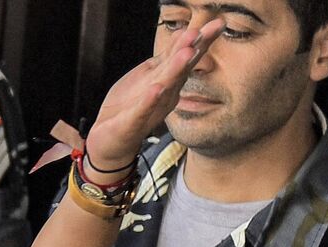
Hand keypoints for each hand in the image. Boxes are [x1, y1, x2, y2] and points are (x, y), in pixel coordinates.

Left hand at [84, 19, 222, 170]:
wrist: (110, 142)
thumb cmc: (129, 107)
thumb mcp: (148, 77)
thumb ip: (165, 59)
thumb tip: (183, 34)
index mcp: (167, 82)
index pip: (185, 58)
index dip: (199, 41)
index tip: (217, 23)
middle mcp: (164, 94)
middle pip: (181, 68)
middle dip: (194, 49)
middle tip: (209, 30)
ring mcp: (150, 107)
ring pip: (165, 85)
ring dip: (176, 69)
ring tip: (187, 52)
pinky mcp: (133, 121)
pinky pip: (142, 109)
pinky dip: (150, 99)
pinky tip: (157, 88)